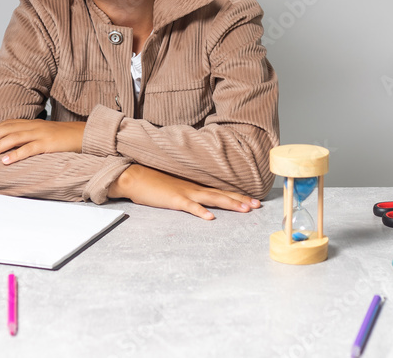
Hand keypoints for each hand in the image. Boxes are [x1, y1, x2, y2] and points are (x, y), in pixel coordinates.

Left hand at [0, 119, 85, 164]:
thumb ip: (31, 137)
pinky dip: (15, 155)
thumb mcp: (45, 134)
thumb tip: (14, 148)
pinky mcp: (47, 144)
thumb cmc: (64, 137)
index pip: (8, 124)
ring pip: (14, 138)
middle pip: (7, 129)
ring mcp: (40, 134)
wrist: (84, 135)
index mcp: (32, 123)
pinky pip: (28, 149)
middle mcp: (34, 126)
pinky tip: (5, 161)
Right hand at [109, 164, 261, 219]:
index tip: (253, 200)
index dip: (238, 195)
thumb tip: (201, 202)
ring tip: (244, 209)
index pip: (221, 191)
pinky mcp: (174, 199)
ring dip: (229, 203)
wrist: (135, 176)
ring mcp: (185, 193)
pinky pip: (189, 206)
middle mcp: (194, 188)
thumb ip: (188, 193)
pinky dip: (200, 211)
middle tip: (257, 205)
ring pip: (212, 198)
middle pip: (222, 194)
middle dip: (241, 200)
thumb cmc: (153, 182)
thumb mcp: (175, 187)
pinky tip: (210, 217)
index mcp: (195, 186)